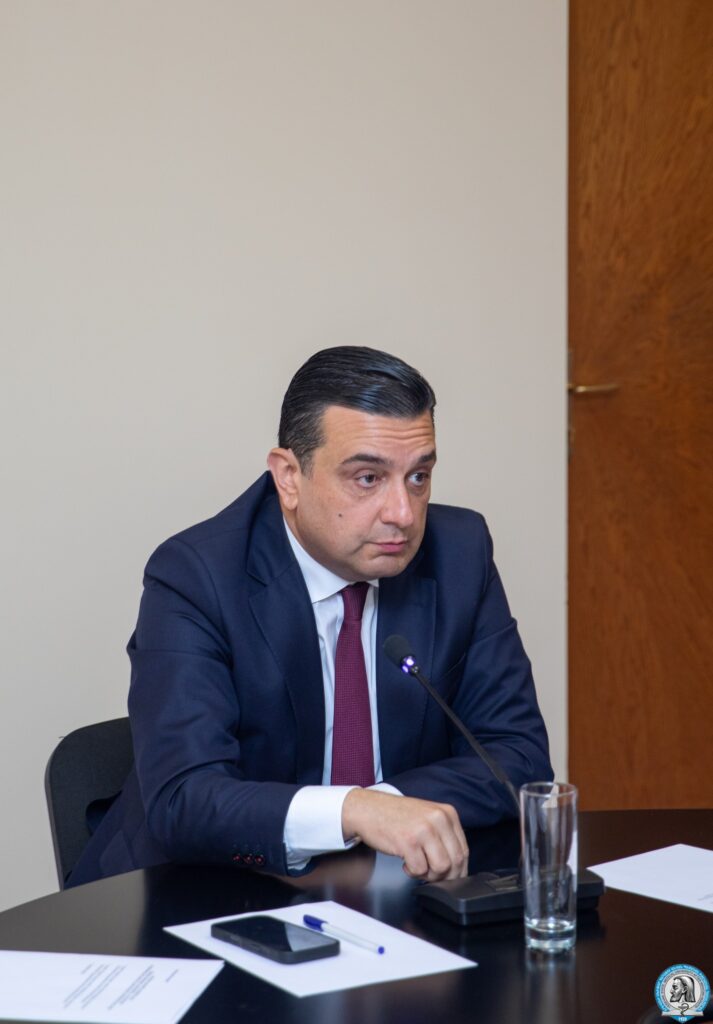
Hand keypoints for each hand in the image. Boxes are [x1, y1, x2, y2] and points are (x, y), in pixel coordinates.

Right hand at [341, 789, 468, 880]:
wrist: (367, 809)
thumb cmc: (396, 816)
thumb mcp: (427, 818)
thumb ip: (444, 836)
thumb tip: (457, 866)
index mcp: (447, 813)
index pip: (464, 850)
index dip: (457, 870)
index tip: (448, 875)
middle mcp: (438, 819)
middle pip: (455, 862)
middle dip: (443, 876)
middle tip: (430, 874)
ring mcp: (424, 829)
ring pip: (441, 869)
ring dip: (428, 875)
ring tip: (416, 864)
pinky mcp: (408, 842)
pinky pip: (419, 870)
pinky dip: (412, 872)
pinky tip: (404, 861)